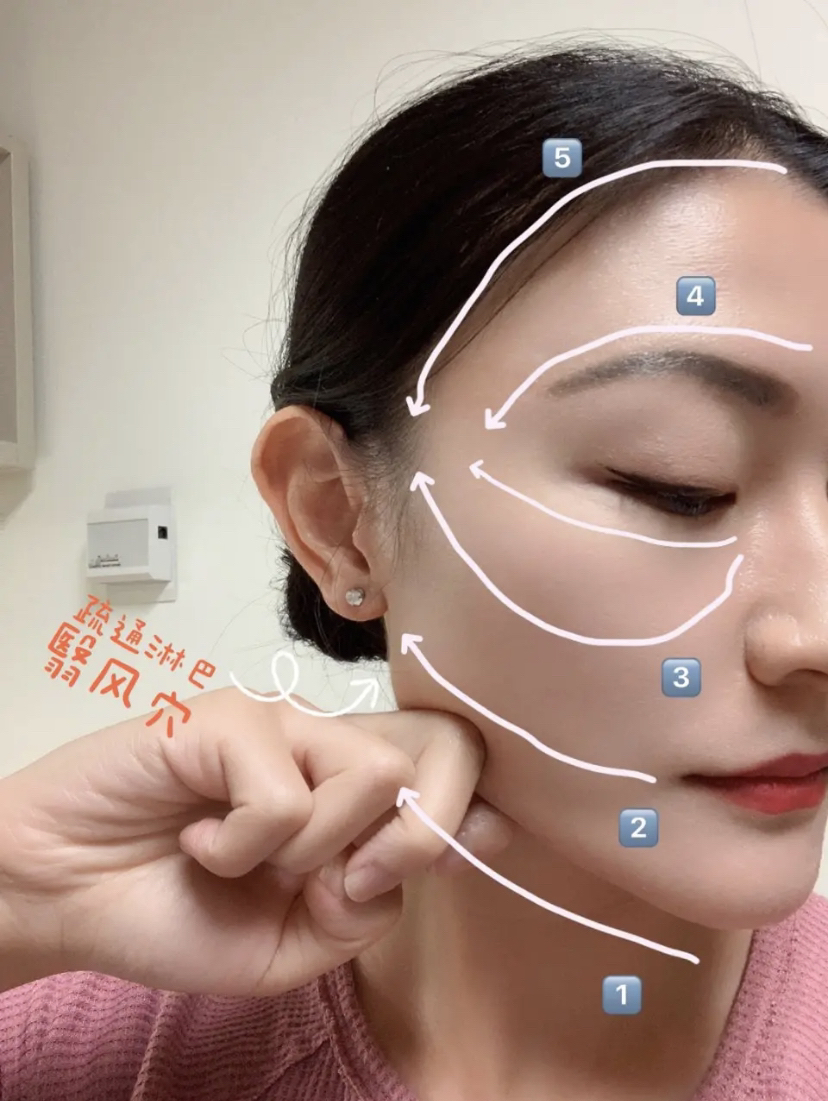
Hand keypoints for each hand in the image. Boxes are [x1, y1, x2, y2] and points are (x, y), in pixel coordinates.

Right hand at [0, 686, 510, 996]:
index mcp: (352, 794)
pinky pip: (286, 795)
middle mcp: (329, 744)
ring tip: (243, 860)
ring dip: (312, 852)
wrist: (66, 897)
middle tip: (342, 882)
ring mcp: (281, 722)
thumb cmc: (176, 916)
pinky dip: (242, 848)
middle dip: (419, 834)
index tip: (472, 848)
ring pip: (373, 774)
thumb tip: (425, 851)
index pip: (451, 763)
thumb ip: (364, 910)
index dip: (477, 805)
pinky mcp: (229, 718)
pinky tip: (198, 842)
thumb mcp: (290, 946)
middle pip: (443, 746)